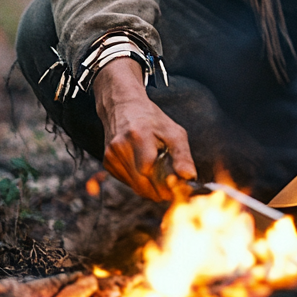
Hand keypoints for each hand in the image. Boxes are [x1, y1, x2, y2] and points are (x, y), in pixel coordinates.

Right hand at [93, 58, 196, 200]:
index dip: (165, 184)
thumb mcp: (173, 131)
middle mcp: (120, 147)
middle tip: (174, 187)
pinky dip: (140, 181)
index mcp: (138, 136)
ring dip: (151, 187)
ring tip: (160, 173)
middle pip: (142, 184)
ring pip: (135, 187)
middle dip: (160, 190)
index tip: (179, 188)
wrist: (123, 106)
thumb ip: (182, 155)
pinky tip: (145, 169)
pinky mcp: (107, 163)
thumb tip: (190, 177)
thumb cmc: (152, 119)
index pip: (149, 171)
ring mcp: (110, 156)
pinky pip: (128, 182)